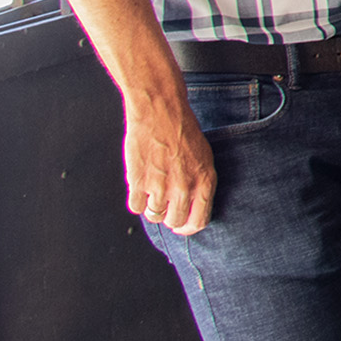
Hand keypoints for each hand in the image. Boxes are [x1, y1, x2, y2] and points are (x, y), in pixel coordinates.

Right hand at [124, 95, 216, 235]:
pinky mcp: (139, 183)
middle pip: (174, 221)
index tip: (182, 226)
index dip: (188, 227)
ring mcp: (160, 187)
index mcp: (205, 181)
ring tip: (153, 190)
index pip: (198, 221)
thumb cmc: (183, 131)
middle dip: (169, 217)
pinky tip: (141, 186)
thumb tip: (192, 205)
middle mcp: (184, 188)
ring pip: (154, 216)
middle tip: (165, 205)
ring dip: (152, 207)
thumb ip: (198, 183)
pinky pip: (136, 207)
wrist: (161, 113)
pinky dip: (137, 200)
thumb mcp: (203, 157)